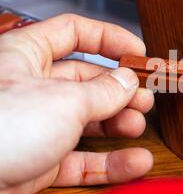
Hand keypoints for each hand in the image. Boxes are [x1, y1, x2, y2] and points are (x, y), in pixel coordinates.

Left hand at [0, 14, 153, 193]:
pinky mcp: (41, 161)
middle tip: (145, 96)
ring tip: (138, 126)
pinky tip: (135, 161)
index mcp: (26, 56)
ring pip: (87, 120)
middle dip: (120, 88)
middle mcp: (32, 89)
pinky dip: (110, 162)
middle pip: (87, 80)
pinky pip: (82, 159)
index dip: (109, 38)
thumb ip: (103, 91)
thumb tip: (128, 82)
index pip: (73, 32)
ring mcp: (37, 126)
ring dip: (118, 124)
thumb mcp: (63, 100)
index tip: (137, 52)